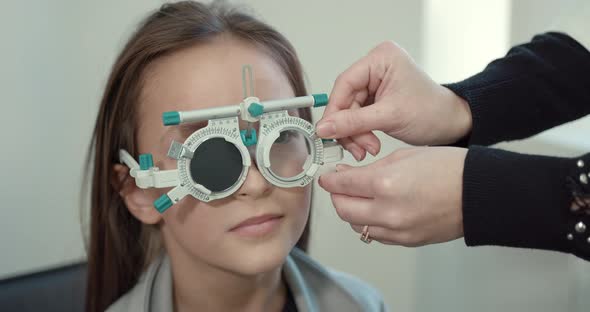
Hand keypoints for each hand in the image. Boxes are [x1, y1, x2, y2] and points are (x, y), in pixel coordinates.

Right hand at [317, 41, 471, 160]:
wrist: (453, 125)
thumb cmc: (433, 112)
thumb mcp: (390, 117)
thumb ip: (353, 122)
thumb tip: (324, 128)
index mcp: (381, 59)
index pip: (345, 83)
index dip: (335, 110)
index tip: (326, 131)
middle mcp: (376, 68)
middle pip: (346, 100)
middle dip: (349, 127)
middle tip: (356, 147)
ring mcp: (376, 84)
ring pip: (349, 112)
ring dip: (355, 134)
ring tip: (368, 149)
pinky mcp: (376, 100)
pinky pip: (357, 118)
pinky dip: (360, 134)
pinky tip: (368, 144)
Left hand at [318, 147, 466, 245]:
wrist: (479, 192)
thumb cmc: (449, 169)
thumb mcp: (404, 156)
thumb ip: (371, 168)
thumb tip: (347, 176)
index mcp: (385, 183)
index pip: (341, 185)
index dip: (330, 179)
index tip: (327, 175)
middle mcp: (388, 211)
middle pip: (343, 209)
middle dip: (336, 196)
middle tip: (339, 185)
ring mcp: (397, 230)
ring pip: (357, 225)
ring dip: (351, 210)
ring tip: (359, 196)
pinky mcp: (406, 241)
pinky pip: (376, 235)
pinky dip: (369, 222)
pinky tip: (376, 209)